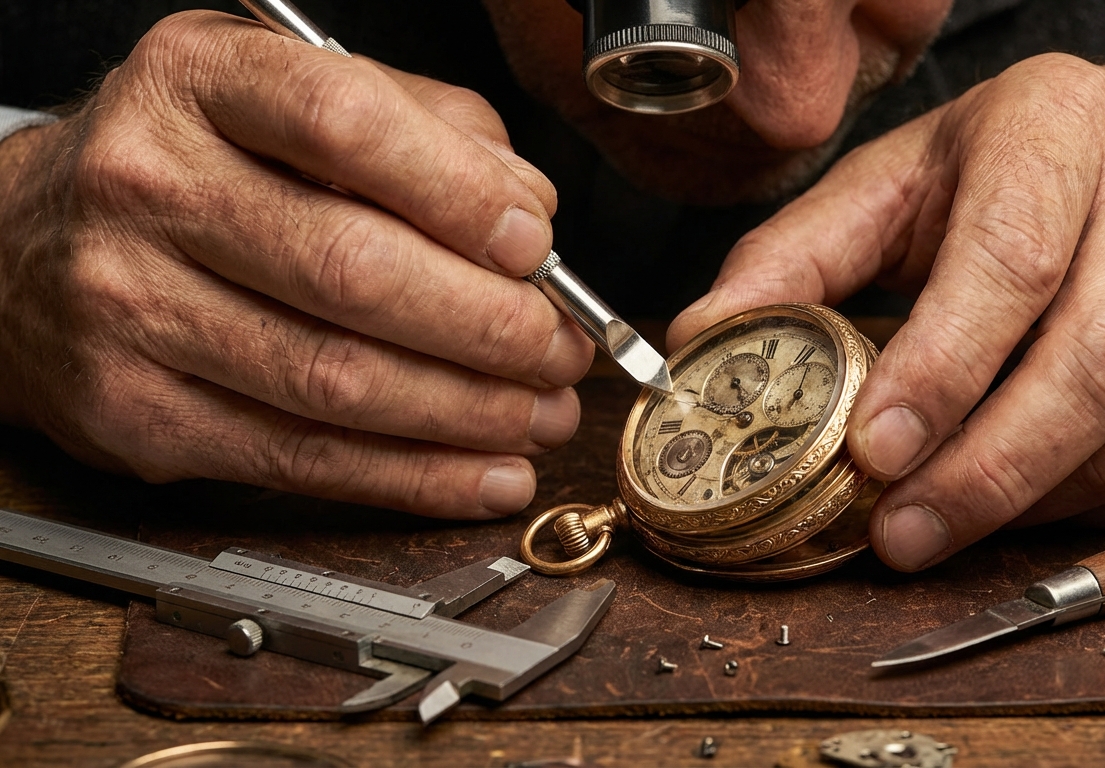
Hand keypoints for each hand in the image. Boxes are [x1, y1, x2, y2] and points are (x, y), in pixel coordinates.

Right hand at [0, 11, 592, 517]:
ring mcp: (129, 306)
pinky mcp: (135, 412)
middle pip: (351, 269)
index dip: (459, 193)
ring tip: (541, 415)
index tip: (537, 245)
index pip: (344, 125)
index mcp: (199, 82)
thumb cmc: (190, 166)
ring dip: (468, 413)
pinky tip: (483, 473)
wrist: (24, 247)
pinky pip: (301, 460)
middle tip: (561, 350)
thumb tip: (529, 209)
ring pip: (336, 380)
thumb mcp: (288, 98)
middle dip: (490, 326)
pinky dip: (413, 477)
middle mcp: (148, 186)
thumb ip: (422, 128)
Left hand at [668, 53, 1104, 569]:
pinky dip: (1088, 512)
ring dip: (1031, 504)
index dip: (943, 368)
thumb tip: (702, 340)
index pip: (1012, 259)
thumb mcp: (899, 180)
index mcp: (1059, 129)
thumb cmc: (1020, 168)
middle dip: (987, 469)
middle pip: (1096, 361)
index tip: (872, 450)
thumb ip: (797, 254)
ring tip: (940, 528)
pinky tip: (1017, 509)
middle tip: (900, 532)